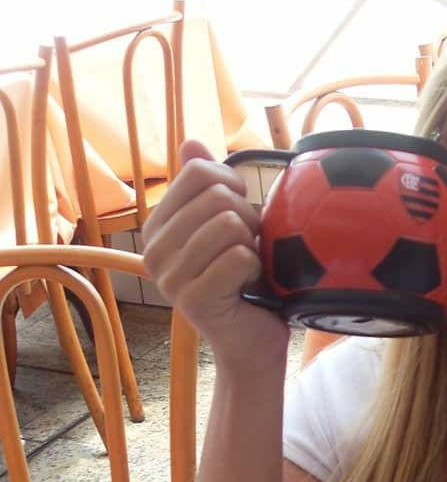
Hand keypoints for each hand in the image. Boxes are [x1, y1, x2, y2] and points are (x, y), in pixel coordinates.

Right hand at [142, 140, 289, 374]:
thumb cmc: (245, 281)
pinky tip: (249, 287)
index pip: (199, 172)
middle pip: (217, 198)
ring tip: (248, 268)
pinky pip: (240, 257)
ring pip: (230, 226)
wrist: (253, 340)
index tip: (239, 218)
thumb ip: (207, 187)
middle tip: (248, 250)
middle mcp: (154, 250)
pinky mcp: (193, 299)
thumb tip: (190, 141)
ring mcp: (170, 277)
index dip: (234, 188)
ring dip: (253, 246)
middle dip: (249, 220)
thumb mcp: (227, 226)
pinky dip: (257, 268)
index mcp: (158, 226)